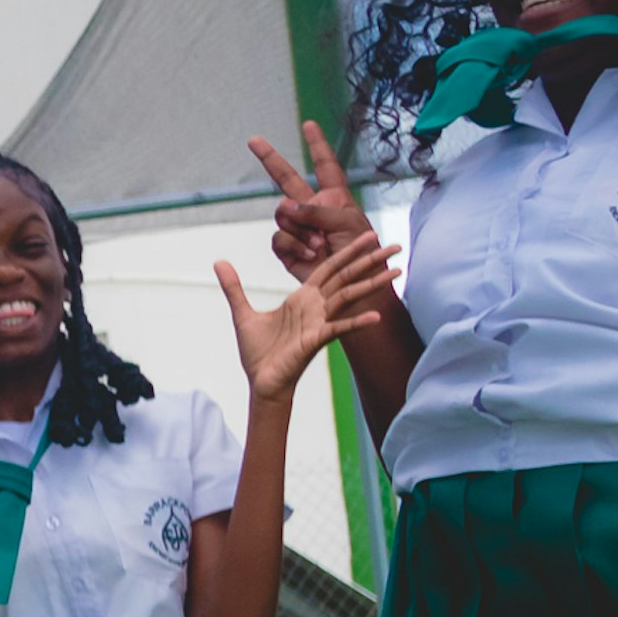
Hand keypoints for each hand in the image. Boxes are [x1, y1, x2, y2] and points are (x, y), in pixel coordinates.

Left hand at [217, 234, 395, 405]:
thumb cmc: (258, 351)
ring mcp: (319, 322)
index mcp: (301, 298)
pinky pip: (339, 328)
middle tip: (396, 245)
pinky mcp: (316, 340)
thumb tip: (219, 262)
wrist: (260, 381)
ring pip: (349, 297)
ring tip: (398, 271)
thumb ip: (234, 288)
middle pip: (346, 276)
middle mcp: (315, 307)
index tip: (368, 235)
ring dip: (373, 284)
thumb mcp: (242, 313)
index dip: (347, 250)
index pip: (328, 267)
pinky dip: (356, 322)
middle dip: (370, 260)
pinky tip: (375, 316)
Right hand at [248, 120, 380, 278]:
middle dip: (270, 159)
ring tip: (320, 244)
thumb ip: (317, 210)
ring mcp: (299, 228)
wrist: (352, 284)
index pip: (325, 165)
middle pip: (287, 178)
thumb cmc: (361, 250)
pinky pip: (279, 238)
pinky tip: (309, 254)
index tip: (308, 125)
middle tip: (253, 140)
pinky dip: (294, 245)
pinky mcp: (288, 248)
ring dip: (299, 229)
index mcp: (334, 198)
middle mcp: (313, 208)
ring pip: (282, 214)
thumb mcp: (347, 222)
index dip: (317, 145)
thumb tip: (285, 206)